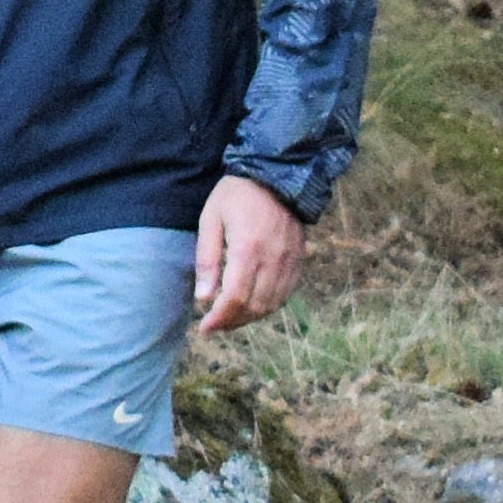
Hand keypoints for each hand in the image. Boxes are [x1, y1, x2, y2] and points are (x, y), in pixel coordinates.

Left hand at [190, 174, 308, 335]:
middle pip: (254, 307)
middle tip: (215, 325)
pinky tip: (253, 305)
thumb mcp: (211, 219)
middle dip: (232, 322)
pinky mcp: (299, 260)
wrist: (277, 174)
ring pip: (272, 304)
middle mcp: (273, 258)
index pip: (235, 298)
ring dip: (250, 318)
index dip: (219, 319)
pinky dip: (269, 306)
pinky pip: (286, 294)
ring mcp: (289, 261)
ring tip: (231, 318)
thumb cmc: (236, 195)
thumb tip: (203, 298)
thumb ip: (207, 259)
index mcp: (248, 248)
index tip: (205, 328)